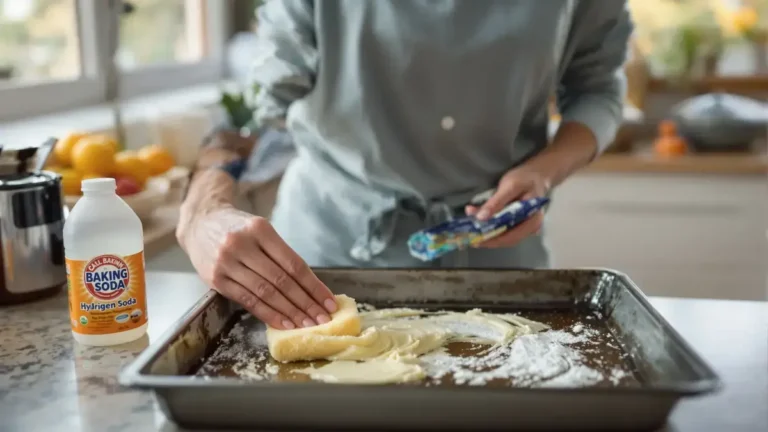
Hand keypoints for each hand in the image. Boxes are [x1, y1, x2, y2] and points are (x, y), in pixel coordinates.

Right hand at [177, 206, 336, 329]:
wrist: (200, 223)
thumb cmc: (238, 228)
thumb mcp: (260, 230)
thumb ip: (280, 254)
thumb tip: (310, 288)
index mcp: (260, 229)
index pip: (293, 264)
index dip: (313, 286)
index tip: (329, 301)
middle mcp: (242, 245)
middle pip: (281, 281)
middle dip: (305, 303)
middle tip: (322, 318)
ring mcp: (227, 263)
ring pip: (265, 293)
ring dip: (289, 312)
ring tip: (306, 324)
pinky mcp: (216, 279)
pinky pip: (248, 301)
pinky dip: (268, 314)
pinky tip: (284, 323)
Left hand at [464, 167, 549, 247]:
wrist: (535, 173)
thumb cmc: (525, 178)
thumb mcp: (511, 186)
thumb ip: (496, 202)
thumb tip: (481, 217)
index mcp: (532, 221)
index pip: (511, 237)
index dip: (492, 240)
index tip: (475, 239)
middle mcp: (530, 228)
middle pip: (506, 239)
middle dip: (486, 238)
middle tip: (468, 236)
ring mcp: (523, 227)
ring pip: (503, 236)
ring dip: (486, 233)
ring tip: (470, 229)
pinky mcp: (517, 223)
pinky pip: (503, 229)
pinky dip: (490, 228)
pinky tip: (478, 224)